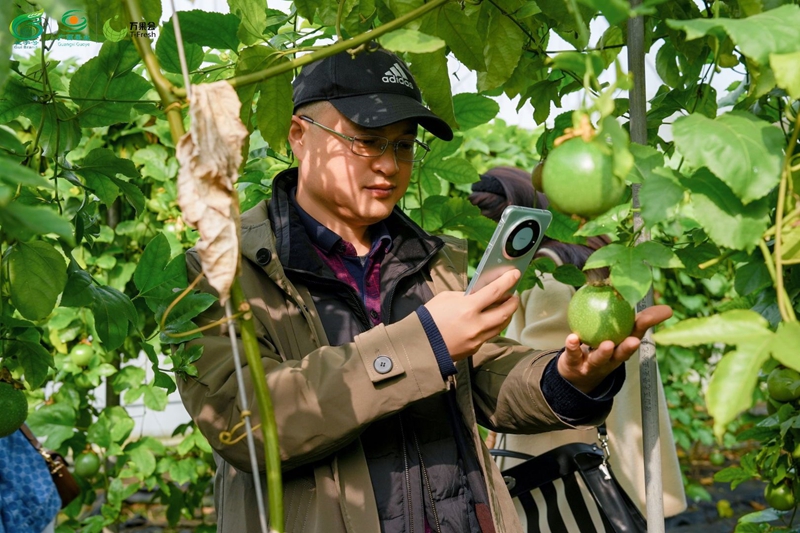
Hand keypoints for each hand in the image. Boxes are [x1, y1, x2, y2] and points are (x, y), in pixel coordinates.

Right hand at [424, 270, 520, 360]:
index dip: (508, 281)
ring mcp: (477, 339)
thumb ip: (465, 296)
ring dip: (506, 315)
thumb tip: (478, 295)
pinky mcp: (474, 349)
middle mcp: (476, 324)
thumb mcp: (446, 298)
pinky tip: (489, 320)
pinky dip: (492, 326)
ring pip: (501, 325)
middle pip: (505, 312)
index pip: (495, 291)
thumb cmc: (429, 318)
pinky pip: (489, 335)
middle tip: (514, 295)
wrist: (419, 344)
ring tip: (505, 307)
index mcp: (468, 308)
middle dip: (513, 302)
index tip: (515, 275)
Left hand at [557, 305, 672, 393]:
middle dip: (628, 347)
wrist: (577, 373)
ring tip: (607, 344)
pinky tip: (573, 337)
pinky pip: (574, 355)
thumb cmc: (600, 345)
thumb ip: (625, 312)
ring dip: (603, 353)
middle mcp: (611, 358)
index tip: (665, 311)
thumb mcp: (616, 331)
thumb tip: (636, 286)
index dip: (649, 322)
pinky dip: (573, 347)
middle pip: (622, 353)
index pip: (637, 333)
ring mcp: (593, 363)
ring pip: (599, 359)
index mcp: (622, 346)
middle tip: (634, 341)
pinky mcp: (575, 364)